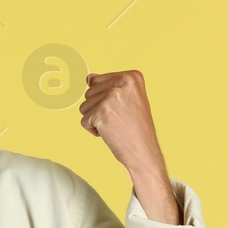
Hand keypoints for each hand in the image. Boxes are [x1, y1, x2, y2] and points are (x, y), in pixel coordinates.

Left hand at [80, 69, 180, 224]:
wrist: (144, 150)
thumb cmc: (136, 128)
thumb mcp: (127, 100)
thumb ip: (109, 86)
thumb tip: (89, 77)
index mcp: (132, 76)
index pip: (97, 81)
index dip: (104, 100)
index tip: (122, 109)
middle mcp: (123, 82)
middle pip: (88, 93)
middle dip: (98, 109)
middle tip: (119, 119)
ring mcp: (112, 96)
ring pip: (84, 106)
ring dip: (95, 120)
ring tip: (115, 125)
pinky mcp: (102, 112)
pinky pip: (83, 121)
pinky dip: (93, 131)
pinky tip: (110, 133)